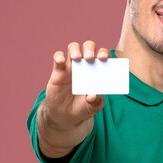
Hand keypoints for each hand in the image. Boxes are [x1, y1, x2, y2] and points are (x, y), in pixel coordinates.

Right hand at [37, 40, 108, 156]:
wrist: (65, 115)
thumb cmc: (82, 107)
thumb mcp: (92, 108)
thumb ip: (95, 102)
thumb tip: (93, 95)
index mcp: (98, 70)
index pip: (102, 56)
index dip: (104, 54)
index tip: (103, 58)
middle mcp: (85, 65)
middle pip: (88, 47)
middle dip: (90, 49)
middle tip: (90, 58)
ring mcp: (72, 66)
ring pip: (73, 48)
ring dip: (75, 49)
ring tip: (76, 58)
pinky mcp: (58, 70)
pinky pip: (57, 58)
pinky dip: (58, 56)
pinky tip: (61, 61)